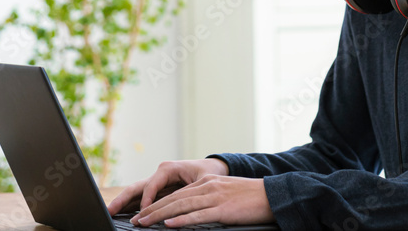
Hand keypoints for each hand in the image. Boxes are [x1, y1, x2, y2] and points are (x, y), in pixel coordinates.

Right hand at [106, 158, 229, 215]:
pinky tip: (122, 214)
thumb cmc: (209, 173)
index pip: (151, 186)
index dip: (146, 200)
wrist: (215, 168)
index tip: (143, 214)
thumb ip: (188, 192)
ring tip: (110, 212)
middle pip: (137, 187)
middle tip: (110, 210)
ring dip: (124, 203)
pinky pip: (142, 198)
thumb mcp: (202, 182)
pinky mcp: (159, 190)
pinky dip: (132, 206)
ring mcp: (157, 182)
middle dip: (123, 199)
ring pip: (136, 193)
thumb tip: (178, 205)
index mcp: (168, 168)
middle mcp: (159, 174)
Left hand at [130, 174, 274, 227]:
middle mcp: (207, 187)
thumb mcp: (224, 193)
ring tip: (144, 223)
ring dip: (159, 215)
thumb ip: (207, 199)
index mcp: (206, 183)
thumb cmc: (249, 198)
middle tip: (136, 219)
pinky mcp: (222, 209)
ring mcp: (214, 197)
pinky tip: (169, 225)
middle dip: (152, 210)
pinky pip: (198, 216)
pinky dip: (181, 220)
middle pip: (173, 199)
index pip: (176, 193)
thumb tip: (189, 212)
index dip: (156, 203)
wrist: (271, 196)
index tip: (142, 213)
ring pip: (180, 206)